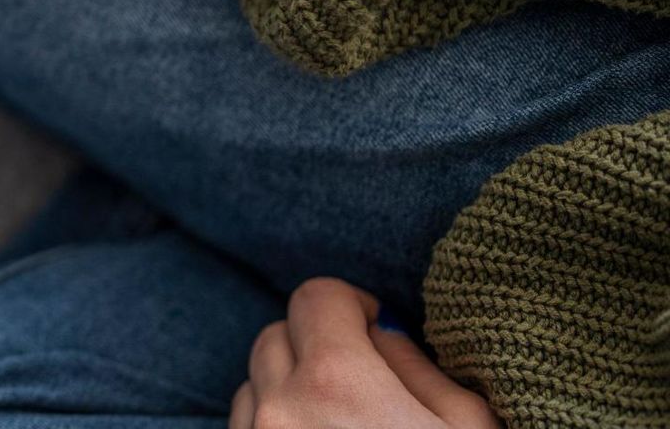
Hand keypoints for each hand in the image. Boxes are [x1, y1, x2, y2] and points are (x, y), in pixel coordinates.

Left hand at [231, 278, 499, 428]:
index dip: (350, 306)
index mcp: (336, 384)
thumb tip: (382, 331)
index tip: (377, 332)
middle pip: (275, 337)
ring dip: (288, 391)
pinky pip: (243, 427)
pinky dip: (272, 425)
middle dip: (315, 345)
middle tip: (363, 380)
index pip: (315, 296)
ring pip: (253, 387)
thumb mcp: (470, 426)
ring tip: (340, 422)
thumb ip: (418, 366)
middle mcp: (278, 410)